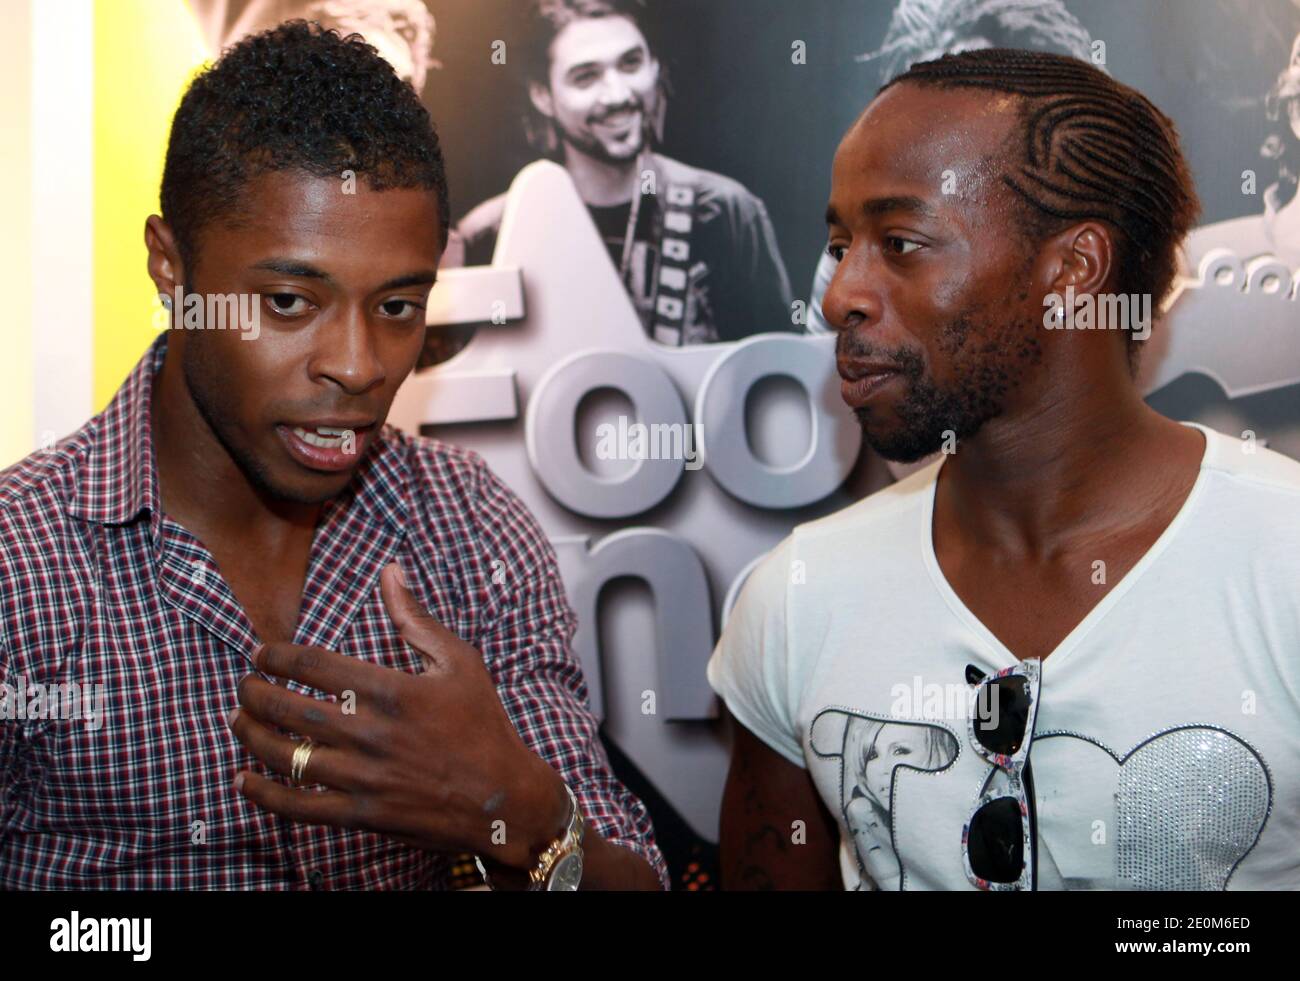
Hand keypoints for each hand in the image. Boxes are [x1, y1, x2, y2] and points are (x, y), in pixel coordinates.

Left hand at [228, 562, 569, 869]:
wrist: (504, 800)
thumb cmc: (484, 725)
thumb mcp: (459, 662)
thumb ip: (415, 618)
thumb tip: (390, 571)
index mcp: (392, 691)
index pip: (313, 665)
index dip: (277, 656)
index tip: (263, 653)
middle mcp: (371, 734)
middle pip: (289, 709)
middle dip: (254, 693)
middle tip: (243, 685)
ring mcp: (363, 778)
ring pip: (285, 756)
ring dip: (251, 736)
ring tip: (238, 721)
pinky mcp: (360, 815)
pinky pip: (297, 806)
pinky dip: (263, 794)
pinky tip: (244, 779)